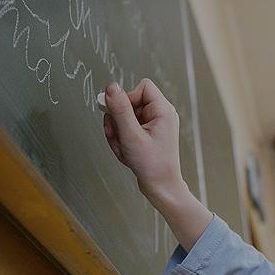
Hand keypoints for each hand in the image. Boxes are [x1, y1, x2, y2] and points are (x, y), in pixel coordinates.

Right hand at [102, 78, 187, 206]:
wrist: (161, 187)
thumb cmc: (152, 164)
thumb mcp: (131, 135)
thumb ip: (120, 109)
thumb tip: (111, 87)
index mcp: (163, 110)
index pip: (142, 86)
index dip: (126, 97)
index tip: (117, 114)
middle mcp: (161, 115)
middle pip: (130, 103)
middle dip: (118, 121)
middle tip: (119, 138)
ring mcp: (154, 125)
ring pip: (125, 118)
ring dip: (118, 134)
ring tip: (124, 149)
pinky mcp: (148, 134)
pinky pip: (127, 129)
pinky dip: (122, 141)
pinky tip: (127, 154)